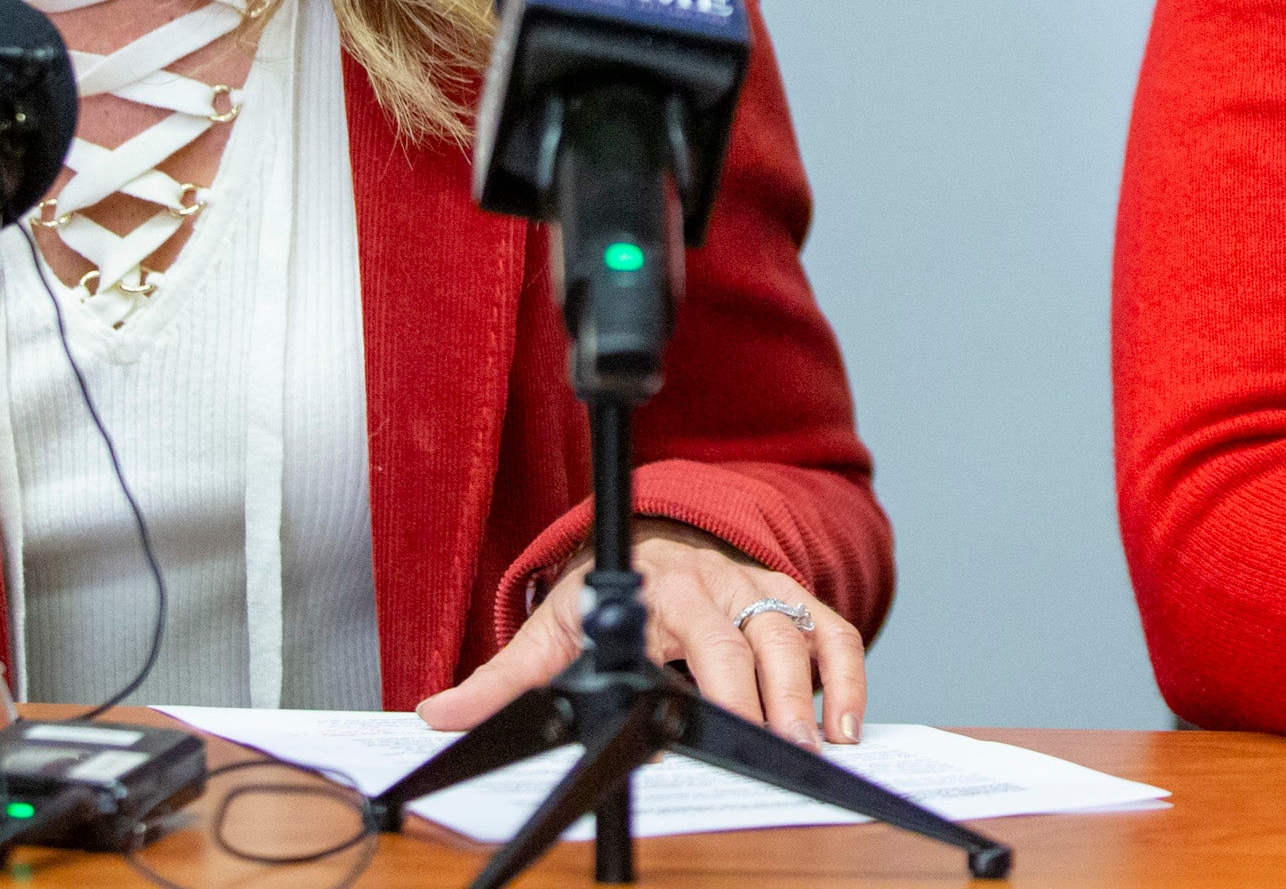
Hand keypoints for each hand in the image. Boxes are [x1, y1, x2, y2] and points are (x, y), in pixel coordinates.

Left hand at [416, 518, 866, 747]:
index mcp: (658, 589)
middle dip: (772, 697)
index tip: (720, 719)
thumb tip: (436, 715)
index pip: (691, 630)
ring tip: (820, 744)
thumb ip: (501, 680)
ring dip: (816, 689)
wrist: (653, 535)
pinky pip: (834, 627)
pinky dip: (848, 672)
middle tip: (782, 751)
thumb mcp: (550, 629)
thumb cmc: (606, 593)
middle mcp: (716, 583)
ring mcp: (759, 590)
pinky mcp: (791, 600)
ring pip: (801, 631)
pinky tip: (845, 722)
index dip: (712, 676)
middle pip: (756, 637)